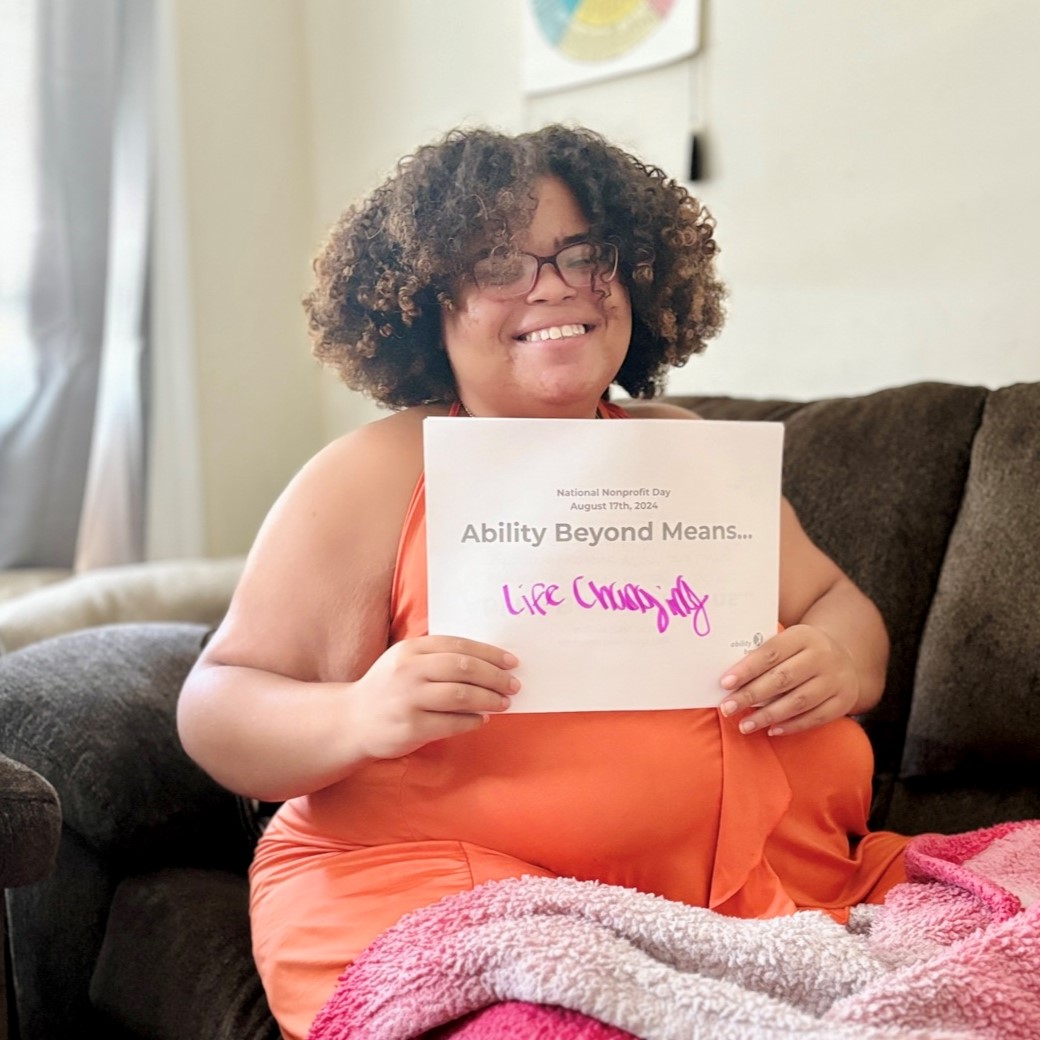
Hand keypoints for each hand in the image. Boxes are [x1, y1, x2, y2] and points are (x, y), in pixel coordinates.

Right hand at [348, 635, 519, 758]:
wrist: (353, 721)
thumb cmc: (389, 688)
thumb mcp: (405, 661)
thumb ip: (438, 656)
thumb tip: (488, 661)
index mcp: (411, 649)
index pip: (459, 646)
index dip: (490, 653)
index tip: (511, 662)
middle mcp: (409, 671)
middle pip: (464, 668)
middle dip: (495, 677)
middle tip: (513, 684)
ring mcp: (408, 699)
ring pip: (461, 695)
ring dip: (489, 698)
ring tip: (503, 702)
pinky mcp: (411, 726)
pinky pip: (452, 722)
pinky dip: (473, 720)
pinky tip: (482, 719)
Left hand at [718, 624, 858, 735]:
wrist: (844, 658)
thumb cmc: (800, 652)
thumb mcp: (787, 642)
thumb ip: (763, 655)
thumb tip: (730, 679)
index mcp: (803, 636)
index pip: (771, 652)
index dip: (747, 669)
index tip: (725, 683)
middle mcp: (822, 656)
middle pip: (783, 678)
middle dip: (751, 695)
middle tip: (727, 708)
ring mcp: (835, 680)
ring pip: (798, 701)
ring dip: (768, 715)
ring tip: (745, 725)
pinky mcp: (843, 701)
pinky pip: (815, 718)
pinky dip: (792, 726)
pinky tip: (772, 730)